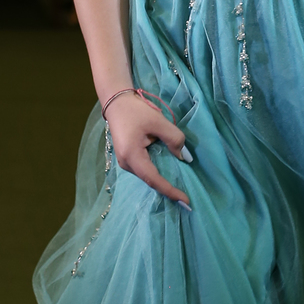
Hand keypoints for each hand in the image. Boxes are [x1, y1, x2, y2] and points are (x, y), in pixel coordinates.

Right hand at [107, 92, 192, 207]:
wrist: (116, 103)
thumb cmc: (136, 111)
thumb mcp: (158, 121)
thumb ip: (174, 139)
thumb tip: (184, 157)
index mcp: (132, 156)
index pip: (153, 179)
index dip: (170, 190)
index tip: (185, 200)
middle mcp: (126, 163)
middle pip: (150, 180)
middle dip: (168, 189)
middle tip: (186, 200)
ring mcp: (124, 162)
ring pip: (147, 176)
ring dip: (162, 182)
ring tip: (180, 189)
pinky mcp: (127, 158)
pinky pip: (144, 170)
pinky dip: (156, 174)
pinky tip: (168, 175)